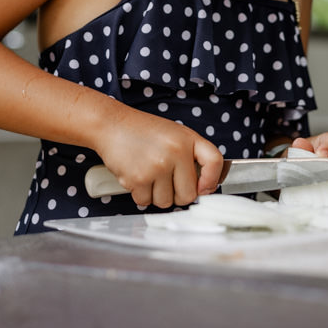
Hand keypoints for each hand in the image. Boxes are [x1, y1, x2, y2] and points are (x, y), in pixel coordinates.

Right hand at [95, 104, 223, 208]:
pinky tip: (137, 175)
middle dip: (177, 194)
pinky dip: (140, 194)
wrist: (112, 125)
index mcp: (188, 139)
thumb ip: (191, 155)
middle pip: (188, 195)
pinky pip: (145, 201)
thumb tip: (204, 186)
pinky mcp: (138, 179)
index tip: (205, 188)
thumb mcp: (175, 134)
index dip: (212, 180)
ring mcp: (157, 166)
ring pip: (166, 202)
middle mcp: (175, 152)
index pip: (214, 162)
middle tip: (166, 181)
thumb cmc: (143, 131)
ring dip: (157, 195)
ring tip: (149, 174)